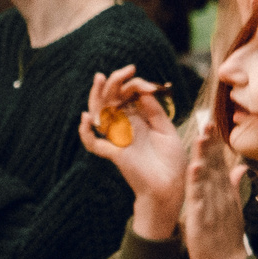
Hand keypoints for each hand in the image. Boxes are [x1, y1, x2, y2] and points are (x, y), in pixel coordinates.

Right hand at [76, 66, 186, 237]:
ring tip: (100, 78)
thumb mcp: (167, 131)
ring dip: (96, 96)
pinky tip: (85, 119)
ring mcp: (118, 139)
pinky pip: (94, 144)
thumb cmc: (172, 162)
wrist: (171, 188)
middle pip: (110, 100)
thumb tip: (142, 93)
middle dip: (115, 82)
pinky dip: (86, 133)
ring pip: (99, 115)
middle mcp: (126, 128)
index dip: (135, 85)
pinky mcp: (115, 153)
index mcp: (139, 121)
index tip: (147, 84)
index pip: (128, 96)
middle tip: (126, 69)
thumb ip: (155, 112)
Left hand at [183, 112, 251, 258]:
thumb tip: (240, 166)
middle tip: (208, 119)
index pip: (220, 163)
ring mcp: (212, 206)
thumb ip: (235, 186)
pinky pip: (199, 198)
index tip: (211, 122)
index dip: (216, 143)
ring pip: (207, 177)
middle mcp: (221, 195)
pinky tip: (194, 168)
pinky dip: (197, 183)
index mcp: (224, 192)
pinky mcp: (202, 218)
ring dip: (204, 156)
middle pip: (215, 165)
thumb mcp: (231, 208)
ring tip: (200, 136)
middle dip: (211, 143)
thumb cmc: (226, 237)